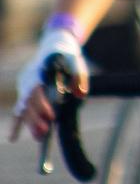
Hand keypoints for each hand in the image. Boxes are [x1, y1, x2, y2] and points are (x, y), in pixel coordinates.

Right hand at [9, 27, 86, 141]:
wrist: (54, 44)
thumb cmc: (66, 54)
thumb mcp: (76, 61)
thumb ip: (79, 75)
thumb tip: (81, 94)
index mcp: (39, 70)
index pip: (37, 89)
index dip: (42, 104)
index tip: (52, 116)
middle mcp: (28, 79)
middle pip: (29, 102)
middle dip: (36, 118)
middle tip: (45, 132)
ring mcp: (24, 86)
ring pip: (24, 108)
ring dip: (30, 123)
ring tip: (40, 138)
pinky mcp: (25, 92)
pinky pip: (19, 109)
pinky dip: (17, 123)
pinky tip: (14, 138)